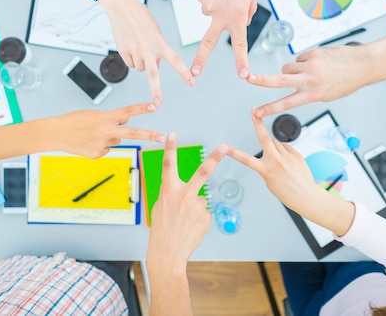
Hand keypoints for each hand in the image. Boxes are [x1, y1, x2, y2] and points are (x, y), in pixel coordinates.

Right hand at [50, 102, 163, 157]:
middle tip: (162, 136)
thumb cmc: (73, 121)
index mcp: (104, 118)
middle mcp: (106, 132)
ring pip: (116, 141)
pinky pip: (107, 149)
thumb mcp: (94, 115)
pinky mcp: (98, 155)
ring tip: (91, 135)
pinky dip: (100, 146)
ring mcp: (102, 145)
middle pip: (132, 133)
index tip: (155, 105)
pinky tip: (88, 143)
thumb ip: (112, 118)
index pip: (127, 111)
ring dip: (109, 137)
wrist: (55, 134)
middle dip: (149, 135)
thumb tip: (126, 120)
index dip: (142, 108)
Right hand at [98, 0, 194, 105]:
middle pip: (153, 74)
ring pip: (141, 68)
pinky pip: (130, 63)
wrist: (121, 7)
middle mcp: (147, 48)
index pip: (175, 60)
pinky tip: (130, 46)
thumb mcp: (156, 31)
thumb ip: (158, 48)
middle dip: (156, 91)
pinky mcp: (123, 51)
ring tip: (139, 47)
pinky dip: (131, 58)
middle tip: (158, 103)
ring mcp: (134, 50)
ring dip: (142, 62)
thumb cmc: (140, 17)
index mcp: (159, 42)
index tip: (192, 82)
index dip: (184, 72)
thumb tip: (156, 65)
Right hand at [147, 132, 227, 270]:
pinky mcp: (206, 216)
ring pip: (201, 199)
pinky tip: (191, 227)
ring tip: (185, 222)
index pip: (168, 164)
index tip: (172, 134)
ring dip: (195, 209)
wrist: (167, 251)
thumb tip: (188, 190)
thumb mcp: (161, 205)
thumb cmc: (162, 229)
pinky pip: (204, 212)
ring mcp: (197, 206)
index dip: (170, 148)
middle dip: (214, 158)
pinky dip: (199, 219)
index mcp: (168, 190)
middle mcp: (183, 195)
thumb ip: (173, 193)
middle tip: (224, 147)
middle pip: (202, 172)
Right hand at [191, 0, 257, 78]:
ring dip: (217, 5)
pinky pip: (206, 1)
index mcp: (238, 15)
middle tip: (194, 72)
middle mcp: (221, 13)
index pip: (240, 44)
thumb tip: (241, 23)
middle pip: (208, 42)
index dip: (241, 62)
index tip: (242, 75)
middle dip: (201, 59)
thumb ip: (247, 13)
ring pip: (211, 13)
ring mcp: (207, 4)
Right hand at [224, 112, 317, 210]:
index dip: (233, 152)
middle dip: (258, 123)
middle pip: (265, 138)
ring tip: (281, 162)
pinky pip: (286, 147)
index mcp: (265, 171)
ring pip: (276, 143)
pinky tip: (289, 163)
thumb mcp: (269, 180)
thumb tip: (272, 147)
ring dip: (274, 147)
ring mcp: (287, 157)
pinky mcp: (297, 155)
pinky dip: (285, 152)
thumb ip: (267, 163)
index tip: (224, 147)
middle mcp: (276, 162)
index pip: (245, 159)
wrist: (306, 196)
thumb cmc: (287, 191)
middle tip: (254, 110)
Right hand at [248, 45, 371, 116]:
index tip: (257, 112)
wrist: (362, 65)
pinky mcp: (313, 53)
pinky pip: (298, 58)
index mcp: (314, 94)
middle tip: (248, 78)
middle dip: (262, 80)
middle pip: (280, 80)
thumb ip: (307, 91)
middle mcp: (311, 80)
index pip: (287, 103)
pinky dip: (304, 61)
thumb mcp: (326, 95)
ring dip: (291, 71)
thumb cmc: (345, 82)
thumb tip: (290, 81)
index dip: (270, 108)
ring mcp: (311, 65)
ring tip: (308, 72)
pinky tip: (317, 63)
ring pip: (287, 68)